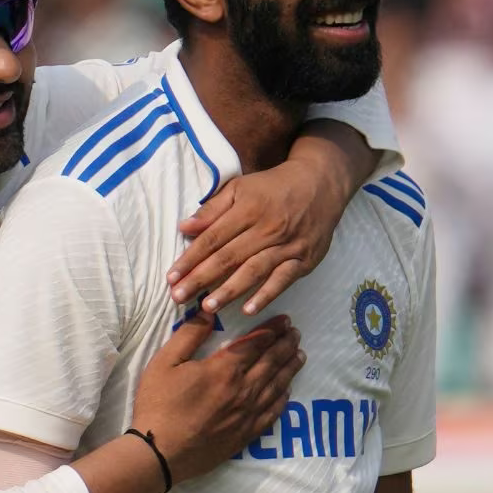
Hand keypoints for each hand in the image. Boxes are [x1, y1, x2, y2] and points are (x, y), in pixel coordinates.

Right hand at [129, 313, 303, 484]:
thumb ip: (189, 334)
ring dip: (289, 368)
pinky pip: (271, 414)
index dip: (272, 330)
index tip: (284, 320)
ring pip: (276, 386)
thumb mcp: (165, 361)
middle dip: (285, 345)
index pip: (256, 343)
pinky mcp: (245, 435)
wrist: (159, 452)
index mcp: (224, 369)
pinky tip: (287, 392)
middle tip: (297, 333)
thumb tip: (209, 313)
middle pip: (271, 362)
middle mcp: (242, 390)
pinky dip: (282, 399)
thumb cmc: (158, 404)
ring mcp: (246, 414)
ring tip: (299, 356)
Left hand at [169, 158, 349, 314]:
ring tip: (207, 307)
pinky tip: (248, 309)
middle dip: (202, 279)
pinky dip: (266, 295)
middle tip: (179, 298)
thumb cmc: (274, 187)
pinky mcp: (303, 259)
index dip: (191, 258)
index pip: (213, 238)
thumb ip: (213, 209)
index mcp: (248, 209)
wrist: (321, 184)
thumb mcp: (241, 188)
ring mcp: (287, 245)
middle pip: (229, 257)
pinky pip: (283, 279)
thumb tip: (184, 226)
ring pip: (254, 270)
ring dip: (229, 290)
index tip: (171, 277)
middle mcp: (267, 228)